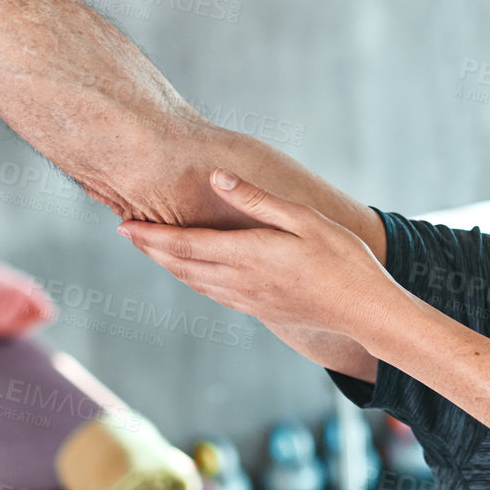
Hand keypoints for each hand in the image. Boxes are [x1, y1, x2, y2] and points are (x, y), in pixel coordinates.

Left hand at [118, 170, 404, 347]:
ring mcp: (248, 298)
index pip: (186, 243)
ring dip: (168, 265)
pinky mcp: (259, 309)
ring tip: (151, 248)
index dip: (151, 235)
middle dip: (151, 248)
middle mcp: (240, 280)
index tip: (125, 224)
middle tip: (127, 230)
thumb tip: (218, 178)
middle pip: (181, 264)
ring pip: (193, 281)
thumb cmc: (342, 259)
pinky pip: (212, 294)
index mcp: (248, 254)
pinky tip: (191, 274)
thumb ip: (258, 200)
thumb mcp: (305, 218)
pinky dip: (191, 280)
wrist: (364, 311)